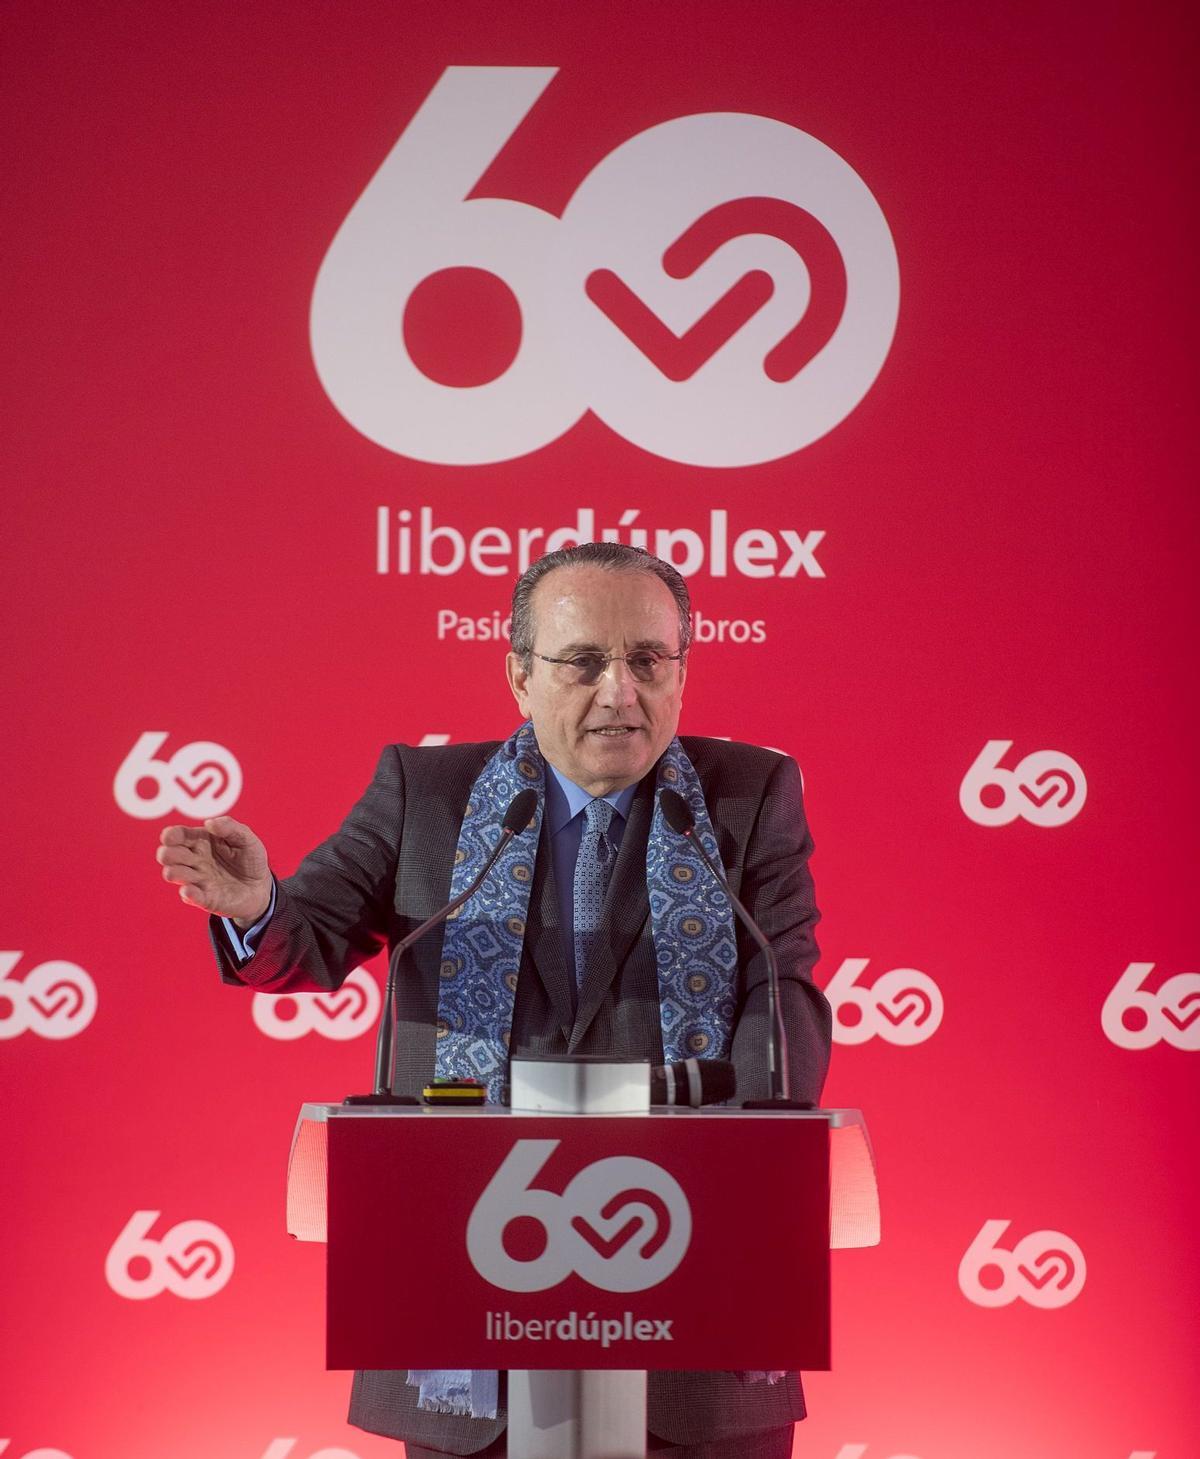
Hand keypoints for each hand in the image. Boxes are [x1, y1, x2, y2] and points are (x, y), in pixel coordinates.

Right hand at [157, 816, 272, 924]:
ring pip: (175, 874)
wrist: (260, 887)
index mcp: (201, 841)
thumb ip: (230, 827)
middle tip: (170, 855)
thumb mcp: (246, 839)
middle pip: (170, 855)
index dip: (171, 835)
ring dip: (173, 872)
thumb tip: (209, 823)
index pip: (179, 835)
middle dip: (166, 854)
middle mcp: (194, 860)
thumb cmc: (249, 859)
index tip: (169, 837)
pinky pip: (191, 896)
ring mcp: (198, 880)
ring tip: (173, 873)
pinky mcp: (205, 898)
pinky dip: (188, 893)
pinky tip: (188, 890)